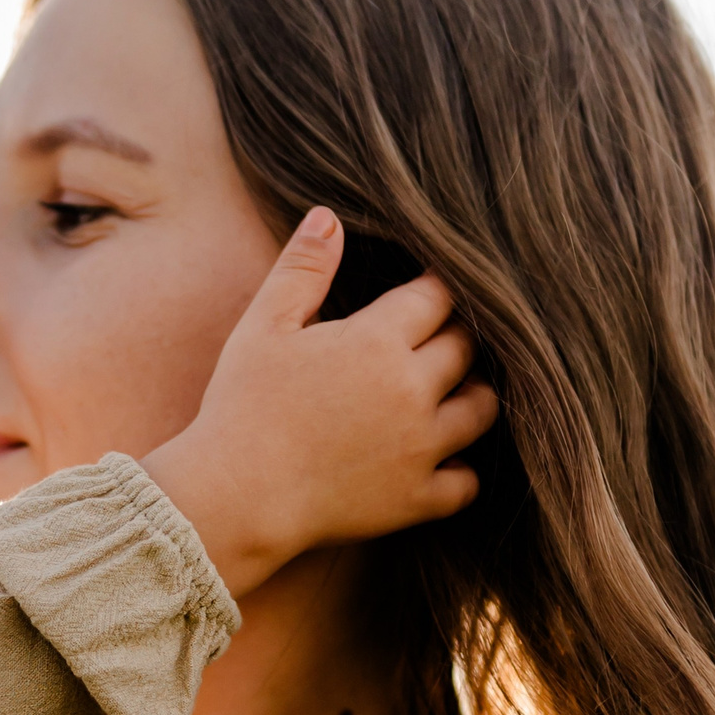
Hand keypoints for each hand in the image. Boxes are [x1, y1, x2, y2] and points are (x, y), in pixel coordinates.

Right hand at [141, 207, 497, 598]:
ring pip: (482, 408)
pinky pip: (468, 481)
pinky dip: (462, 468)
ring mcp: (421, 448)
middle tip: (437, 335)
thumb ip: (301, 270)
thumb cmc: (240, 409)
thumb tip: (329, 216)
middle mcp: (412, 390)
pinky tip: (440, 457)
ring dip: (472, 393)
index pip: (436, 296)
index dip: (435, 288)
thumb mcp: (261, 329)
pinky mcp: (416, 499)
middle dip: (458, 334)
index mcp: (376, 342)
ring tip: (449, 390)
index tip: (428, 288)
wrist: (232, 498)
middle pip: (467, 347)